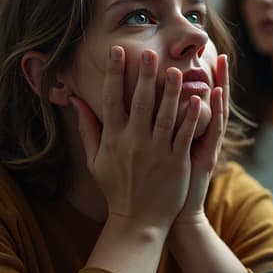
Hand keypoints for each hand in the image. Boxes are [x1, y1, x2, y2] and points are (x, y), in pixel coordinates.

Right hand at [71, 45, 202, 230]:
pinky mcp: (176, 163)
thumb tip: (75, 100)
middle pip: (140, 102)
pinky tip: (196, 99)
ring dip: (170, 91)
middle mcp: (134, 143)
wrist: (137, 221)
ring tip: (174, 70)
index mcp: (113, 139)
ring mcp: (157, 153)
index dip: (114, 74)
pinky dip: (190, 117)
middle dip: (144, 75)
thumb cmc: (116, 188)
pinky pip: (184, 135)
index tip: (117, 51)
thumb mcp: (95, 159)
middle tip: (149, 52)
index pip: (112, 99)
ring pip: (165, 115)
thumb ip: (87, 128)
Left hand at [172, 54, 228, 230]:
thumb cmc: (163, 187)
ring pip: (213, 113)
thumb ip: (159, 132)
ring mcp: (204, 147)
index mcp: (187, 134)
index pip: (197, 102)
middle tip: (220, 54)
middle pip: (211, 103)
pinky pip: (209, 132)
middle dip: (217, 79)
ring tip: (220, 64)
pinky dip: (211, 114)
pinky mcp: (203, 158)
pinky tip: (211, 95)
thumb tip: (147, 110)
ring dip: (217, 88)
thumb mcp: (162, 156)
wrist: (173, 216)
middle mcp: (200, 138)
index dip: (201, 82)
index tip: (200, 57)